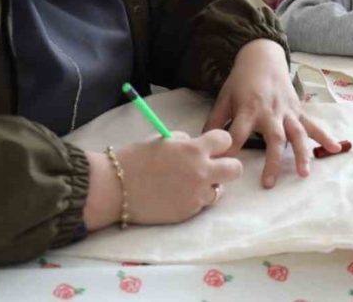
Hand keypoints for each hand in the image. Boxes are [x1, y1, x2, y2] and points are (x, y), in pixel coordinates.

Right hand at [83, 130, 242, 229]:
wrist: (117, 188)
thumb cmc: (135, 159)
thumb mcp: (161, 140)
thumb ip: (183, 142)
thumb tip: (193, 144)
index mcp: (193, 149)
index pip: (226, 140)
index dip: (218, 143)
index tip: (210, 147)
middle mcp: (201, 171)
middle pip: (235, 168)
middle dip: (227, 167)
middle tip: (212, 168)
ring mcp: (196, 193)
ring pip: (220, 190)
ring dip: (210, 186)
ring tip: (190, 184)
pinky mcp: (189, 211)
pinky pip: (202, 204)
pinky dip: (195, 200)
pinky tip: (178, 195)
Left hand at [203, 39, 339, 188]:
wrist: (262, 58)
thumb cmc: (241, 81)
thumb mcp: (223, 98)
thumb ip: (214, 121)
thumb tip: (201, 143)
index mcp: (248, 109)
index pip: (237, 134)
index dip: (230, 150)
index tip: (224, 167)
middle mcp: (269, 112)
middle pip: (273, 139)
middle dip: (272, 162)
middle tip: (268, 184)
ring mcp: (286, 112)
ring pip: (296, 135)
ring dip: (301, 154)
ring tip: (303, 174)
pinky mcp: (297, 110)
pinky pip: (312, 125)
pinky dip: (325, 136)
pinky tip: (336, 149)